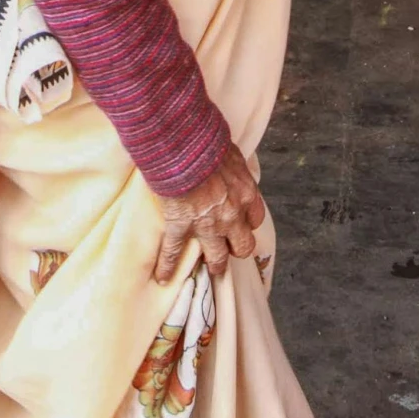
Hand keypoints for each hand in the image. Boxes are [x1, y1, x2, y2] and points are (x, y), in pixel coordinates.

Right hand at [153, 143, 266, 282]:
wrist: (183, 146)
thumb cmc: (206, 140)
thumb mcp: (231, 153)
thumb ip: (233, 166)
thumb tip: (228, 162)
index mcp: (245, 194)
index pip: (255, 218)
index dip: (247, 222)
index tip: (242, 223)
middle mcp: (231, 215)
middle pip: (242, 244)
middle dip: (236, 249)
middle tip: (230, 250)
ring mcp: (207, 225)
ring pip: (216, 257)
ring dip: (215, 265)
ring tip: (211, 271)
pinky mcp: (181, 226)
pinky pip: (174, 251)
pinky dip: (168, 266)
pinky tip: (163, 277)